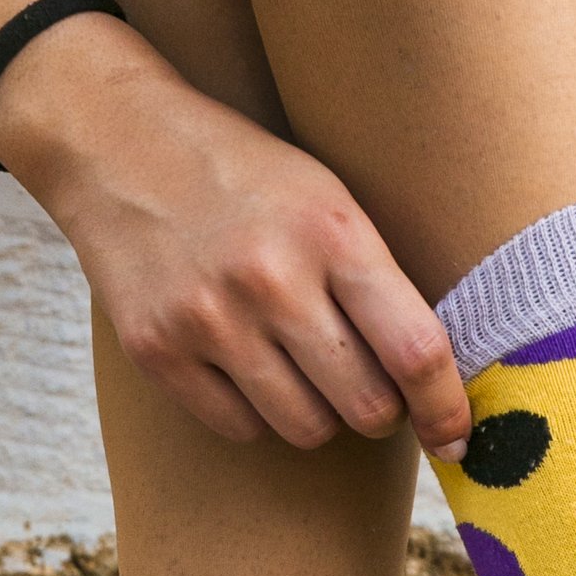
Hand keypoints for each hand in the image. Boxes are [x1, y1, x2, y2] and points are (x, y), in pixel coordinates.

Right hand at [0, 20, 473, 455]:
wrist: (118, 140)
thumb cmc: (246, 176)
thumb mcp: (329, 198)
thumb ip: (380, 282)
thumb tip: (438, 381)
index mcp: (332, 233)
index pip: (415, 351)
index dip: (447, 408)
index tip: (458, 435)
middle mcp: (271, 279)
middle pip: (365, 406)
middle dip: (380, 409)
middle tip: (366, 381)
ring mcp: (207, 320)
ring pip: (306, 429)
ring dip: (320, 414)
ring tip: (303, 366)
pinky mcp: (157, 350)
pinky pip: (241, 428)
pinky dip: (257, 413)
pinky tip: (247, 363)